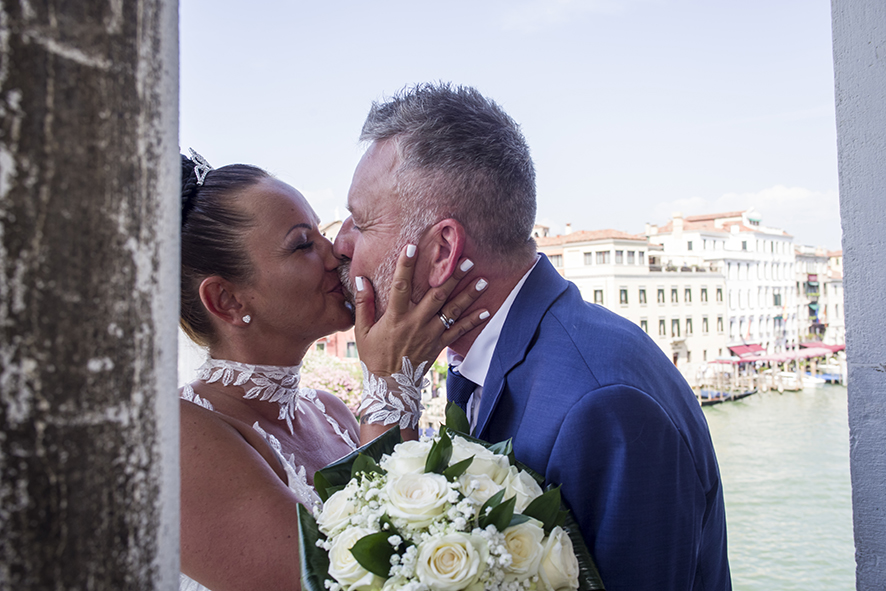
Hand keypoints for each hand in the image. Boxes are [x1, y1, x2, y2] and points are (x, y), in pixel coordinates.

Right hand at [353, 244, 489, 377]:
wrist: (391, 386)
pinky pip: (459, 332)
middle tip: (466, 259)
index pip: (400, 286)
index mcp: (395, 317)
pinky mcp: (440, 345)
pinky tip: (486, 310)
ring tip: (483, 280)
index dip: (406, 265)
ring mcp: (430, 334)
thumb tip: (361, 279)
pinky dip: (474, 321)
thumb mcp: (362, 331)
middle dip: (452, 276)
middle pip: (437, 295)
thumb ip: (363, 304)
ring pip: (452, 311)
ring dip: (468, 295)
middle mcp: (415, 323)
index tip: (412, 246)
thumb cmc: (374, 356)